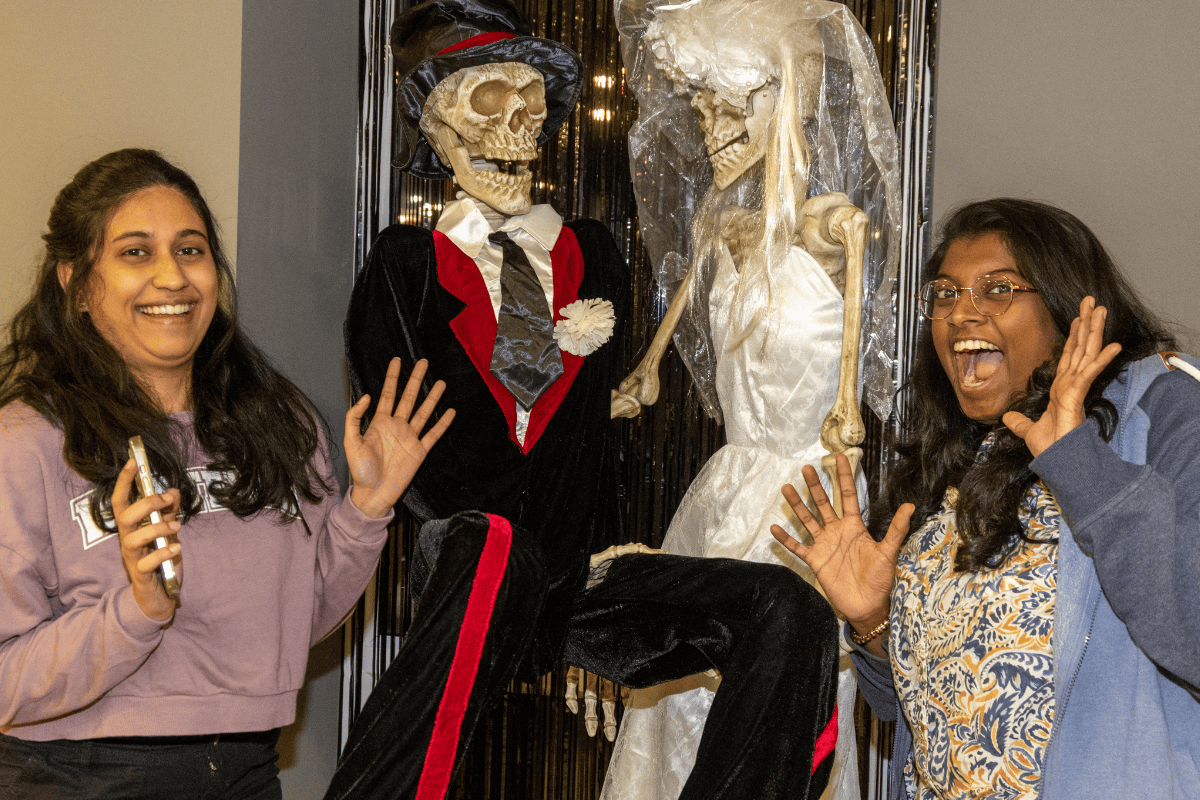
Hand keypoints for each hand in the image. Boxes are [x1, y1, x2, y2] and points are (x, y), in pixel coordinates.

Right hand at [112, 460, 180, 621]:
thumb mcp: (167, 531)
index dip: (124, 481)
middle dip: (146, 504)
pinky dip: (163, 553)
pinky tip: (176, 547)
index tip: (134, 461)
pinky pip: (146, 564)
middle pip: (125, 517)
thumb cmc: (161, 558)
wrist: (161, 594)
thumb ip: (170, 512)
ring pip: (132, 539)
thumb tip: (174, 490)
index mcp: (132, 527)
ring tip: (176, 527)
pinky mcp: (141, 575)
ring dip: (157, 528)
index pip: (121, 501)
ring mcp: (132, 558)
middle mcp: (128, 540)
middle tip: (167, 499)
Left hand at [347, 358, 453, 517]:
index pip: (387, 394)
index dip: (392, 378)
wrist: (373, 494)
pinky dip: (442, 423)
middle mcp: (396, 426)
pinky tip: (449, 411)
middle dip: (415, 380)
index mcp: (379, 423)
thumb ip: (355, 418)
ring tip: (441, 382)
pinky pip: (433, 434)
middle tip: (423, 362)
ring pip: (423, 412)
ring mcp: (409, 438)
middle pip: (408, 398)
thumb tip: (367, 396)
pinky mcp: (420, 451)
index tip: (397, 361)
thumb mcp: (351, 442)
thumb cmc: (360, 471)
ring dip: (432, 397)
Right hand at [769, 453, 910, 644]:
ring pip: (808, 520)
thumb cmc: (880, 579)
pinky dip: (787, 539)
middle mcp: (837, 531)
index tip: (840, 458)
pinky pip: (798, 547)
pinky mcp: (815, 560)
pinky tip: (775, 528)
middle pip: (823, 503)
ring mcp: (824, 545)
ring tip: (786, 489)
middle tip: (806, 468)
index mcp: (854, 526)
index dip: (844, 478)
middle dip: (815, 486)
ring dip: (797, 505)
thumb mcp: (888, 552)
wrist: (868, 605)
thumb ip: (896, 529)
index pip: (848, 496)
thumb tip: (910, 506)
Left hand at [1002, 296, 1121, 457]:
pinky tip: (1113, 344)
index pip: (1068, 356)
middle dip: (1086, 324)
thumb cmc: (1049, 448)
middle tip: (1092, 301)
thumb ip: (1019, 422)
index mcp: (1061, 388)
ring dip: (1094, 331)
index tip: (1077, 317)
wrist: (1056, 462)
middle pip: (1080, 347)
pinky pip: (1089, 373)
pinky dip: (1101, 359)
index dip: (1073, 336)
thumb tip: (1007, 417)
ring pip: (1087, 353)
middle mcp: (1071, 384)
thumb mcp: (1028, 431)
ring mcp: (1076, 388)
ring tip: (1100, 309)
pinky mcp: (1077, 396)